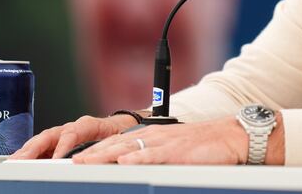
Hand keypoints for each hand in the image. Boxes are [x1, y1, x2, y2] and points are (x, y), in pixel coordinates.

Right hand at [10, 114, 137, 159]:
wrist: (120, 126)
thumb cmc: (118, 134)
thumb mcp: (116, 142)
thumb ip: (104, 149)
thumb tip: (94, 159)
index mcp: (88, 125)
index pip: (73, 133)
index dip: (63, 146)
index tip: (55, 159)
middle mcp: (72, 127)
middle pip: (50, 135)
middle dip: (34, 147)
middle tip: (21, 160)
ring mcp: (64, 132)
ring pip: (42, 139)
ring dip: (27, 150)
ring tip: (13, 161)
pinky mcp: (59, 140)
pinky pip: (42, 145)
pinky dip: (30, 152)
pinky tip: (19, 160)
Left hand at [71, 116, 247, 164]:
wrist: (230, 136)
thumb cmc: (203, 145)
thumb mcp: (173, 148)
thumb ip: (153, 155)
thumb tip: (132, 166)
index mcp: (151, 135)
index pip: (117, 142)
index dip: (96, 150)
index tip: (77, 159)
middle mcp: (154, 136)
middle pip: (116, 145)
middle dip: (92, 154)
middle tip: (71, 163)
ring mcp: (164, 143)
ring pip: (128, 149)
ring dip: (104, 156)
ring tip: (85, 163)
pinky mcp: (177, 152)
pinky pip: (153, 155)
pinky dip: (137, 159)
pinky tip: (123, 163)